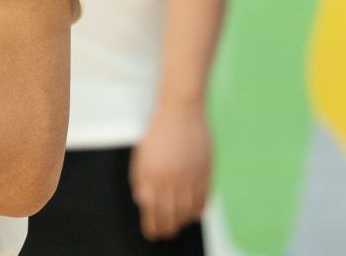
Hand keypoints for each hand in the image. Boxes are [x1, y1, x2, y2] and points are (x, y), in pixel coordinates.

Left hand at [130, 104, 210, 240]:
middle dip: (166, 229)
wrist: (181, 111)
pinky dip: (198, 211)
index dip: (152, 225)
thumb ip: (140, 179)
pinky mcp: (205, 173)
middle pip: (169, 215)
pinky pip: (203, 200)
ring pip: (187, 211)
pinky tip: (193, 215)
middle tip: (165, 235)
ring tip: (178, 228)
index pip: (151, 210)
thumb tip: (142, 202)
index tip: (152, 234)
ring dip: (182, 223)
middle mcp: (171, 179)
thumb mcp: (141, 155)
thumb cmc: (158, 132)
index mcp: (151, 175)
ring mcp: (190, 177)